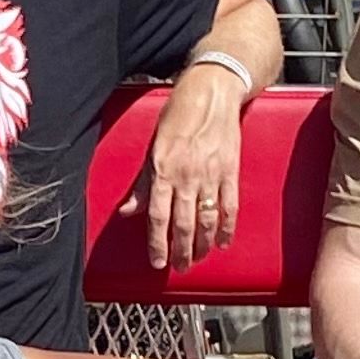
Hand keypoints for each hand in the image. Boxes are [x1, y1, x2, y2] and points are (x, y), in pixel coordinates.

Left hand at [137, 69, 246, 273]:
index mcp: (164, 169)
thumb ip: (142, 183)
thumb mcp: (153, 146)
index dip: (157, 242)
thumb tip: (128, 211)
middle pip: (183, 223)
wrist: (212, 92)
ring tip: (198, 258)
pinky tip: (223, 241)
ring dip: (203, 244)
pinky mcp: (231, 171)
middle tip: (180, 267)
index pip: (158, 215)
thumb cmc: (179, 113)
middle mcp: (187, 175)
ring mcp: (211, 175)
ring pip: (207, 219)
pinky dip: (227, 227)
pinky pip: (229, 206)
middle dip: (181, 250)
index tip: (157, 261)